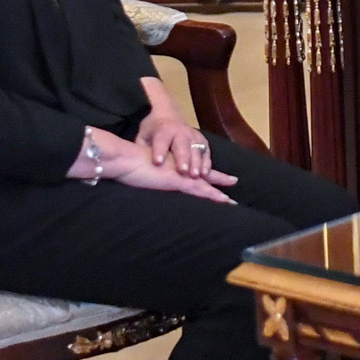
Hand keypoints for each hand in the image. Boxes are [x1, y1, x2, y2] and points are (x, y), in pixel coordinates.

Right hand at [88, 127, 235, 202]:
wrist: (125, 159)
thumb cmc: (129, 164)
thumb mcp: (142, 169)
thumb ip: (149, 172)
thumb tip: (148, 177)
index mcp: (173, 165)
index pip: (192, 168)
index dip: (204, 172)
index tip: (215, 175)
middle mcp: (180, 168)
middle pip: (204, 174)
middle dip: (219, 179)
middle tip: (234, 181)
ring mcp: (181, 174)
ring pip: (205, 185)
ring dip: (219, 193)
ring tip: (233, 201)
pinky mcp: (178, 181)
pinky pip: (200, 190)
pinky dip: (213, 195)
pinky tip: (224, 200)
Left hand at [136, 104, 215, 178]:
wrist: (168, 114)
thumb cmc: (153, 130)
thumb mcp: (142, 136)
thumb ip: (141, 149)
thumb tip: (138, 165)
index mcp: (163, 129)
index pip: (161, 140)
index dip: (159, 151)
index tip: (157, 163)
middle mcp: (180, 131)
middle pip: (182, 145)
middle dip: (183, 158)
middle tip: (183, 172)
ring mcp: (193, 136)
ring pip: (196, 149)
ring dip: (197, 163)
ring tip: (196, 176)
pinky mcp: (202, 141)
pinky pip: (206, 152)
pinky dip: (206, 163)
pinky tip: (205, 174)